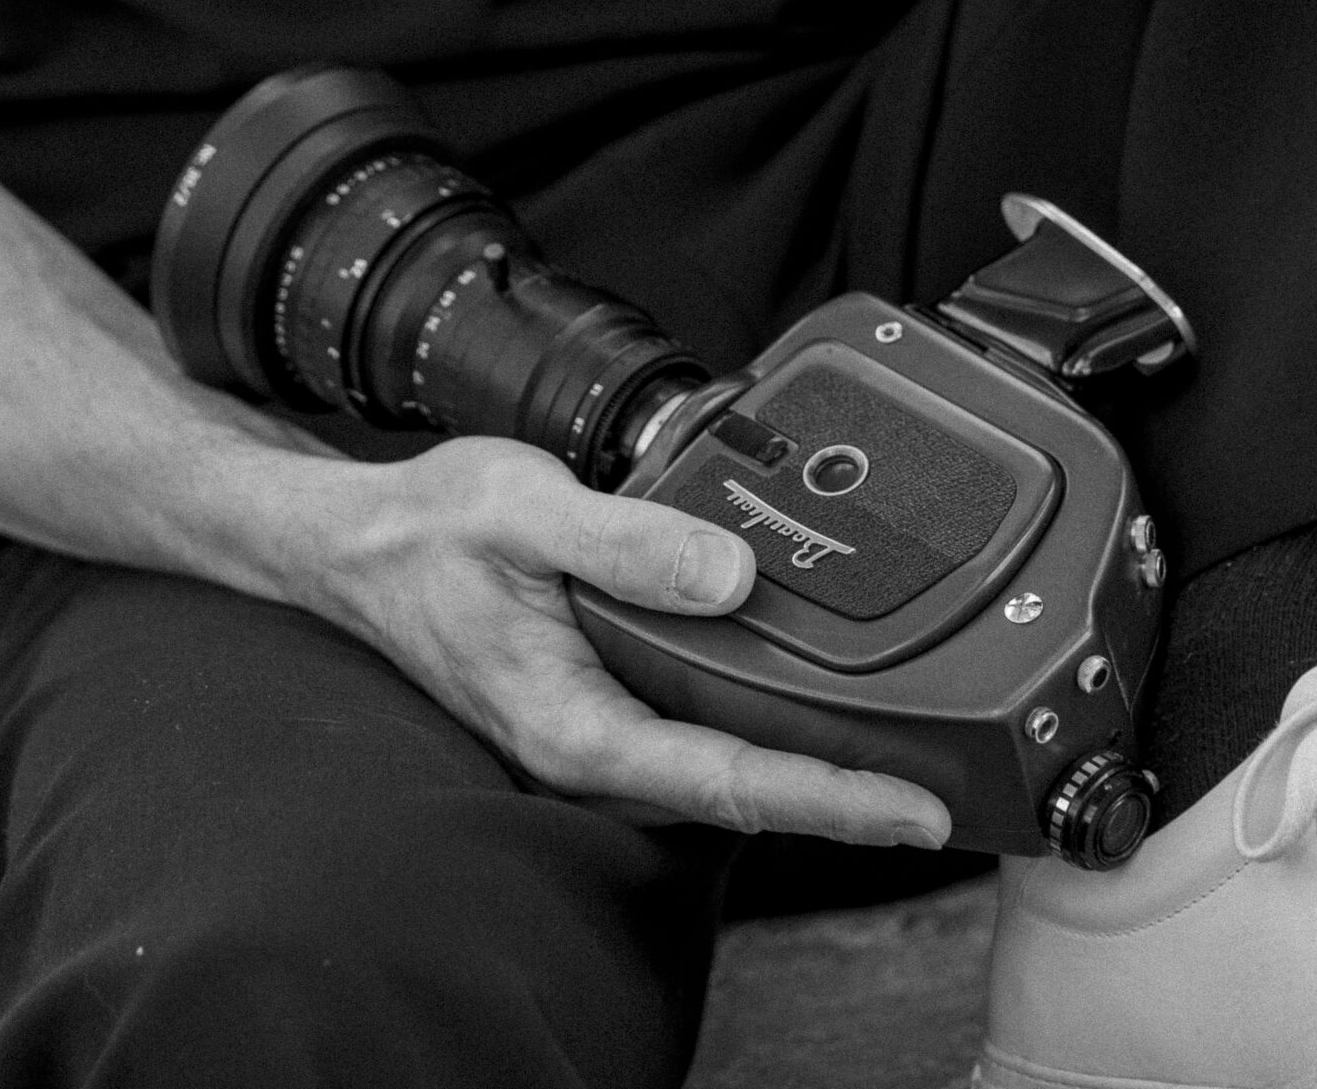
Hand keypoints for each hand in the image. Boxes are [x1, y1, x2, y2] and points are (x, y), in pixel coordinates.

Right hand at [319, 435, 950, 844]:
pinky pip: (702, 724)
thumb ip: (630, 539)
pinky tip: (817, 691)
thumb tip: (733, 572)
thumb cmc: (430, 530)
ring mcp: (602, 731)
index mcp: (578, 726)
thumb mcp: (526, 509)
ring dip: (818, 763)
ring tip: (917, 749)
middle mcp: (596, 749)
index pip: (733, 781)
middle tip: (959, 781)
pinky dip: (769, 718)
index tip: (921, 808)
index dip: (837, 799)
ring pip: (730, 762)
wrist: (358, 544)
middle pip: (749, 789)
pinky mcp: (605, 701)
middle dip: (853, 795)